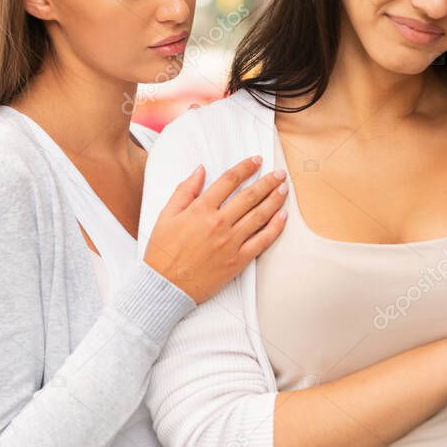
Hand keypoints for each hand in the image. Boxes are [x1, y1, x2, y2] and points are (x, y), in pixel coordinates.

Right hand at [144, 156, 287, 303]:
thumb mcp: (166, 215)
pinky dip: (275, 227)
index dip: (245, 168)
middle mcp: (219, 223)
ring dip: (274, 200)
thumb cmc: (163, 251)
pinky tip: (283, 216)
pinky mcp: (238, 260)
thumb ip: (185, 190)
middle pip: (249, 196)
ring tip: (284, 189)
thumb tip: (200, 170)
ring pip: (259, 215)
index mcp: (201, 209)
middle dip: (267, 181)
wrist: (166, 285)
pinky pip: (262, 241)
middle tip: (279, 173)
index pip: (228, 181)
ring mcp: (231, 242)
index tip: (256, 160)